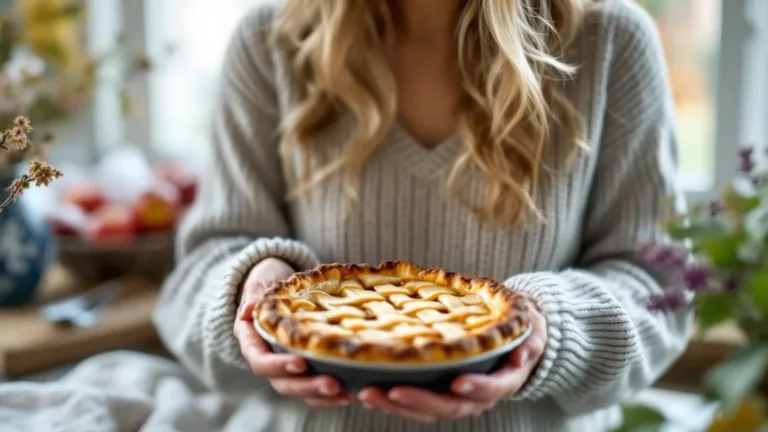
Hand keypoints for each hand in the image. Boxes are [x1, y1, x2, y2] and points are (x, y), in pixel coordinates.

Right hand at [234, 258, 351, 406]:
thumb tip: (248, 308)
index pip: (261, 361)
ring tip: (345, 393)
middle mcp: (268, 359)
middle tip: (332, 384)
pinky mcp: (306, 369)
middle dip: (307, 386)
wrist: (280, 285)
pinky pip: (315, 386)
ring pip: (300, 390)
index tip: (301, 363)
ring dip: (322, 395)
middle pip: (283, 383)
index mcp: (253, 341)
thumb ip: (254, 295)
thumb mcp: (260, 282)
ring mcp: (287, 367)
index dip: (279, 365)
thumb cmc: (269, 282)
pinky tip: (351, 392)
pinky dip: (331, 394)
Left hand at [357, 299, 546, 422]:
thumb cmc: (520, 330)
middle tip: (391, 391)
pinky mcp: (437, 394)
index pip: (489, 388)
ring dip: (396, 405)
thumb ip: (530, 340)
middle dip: (419, 401)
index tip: (457, 383)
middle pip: (449, 407)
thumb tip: (522, 354)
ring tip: (368, 393)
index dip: (475, 388)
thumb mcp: (532, 329)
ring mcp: (455, 398)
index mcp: (502, 380)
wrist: (515, 340)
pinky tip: (365, 391)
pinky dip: (390, 400)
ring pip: (426, 411)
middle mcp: (477, 396)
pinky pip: (414, 404)